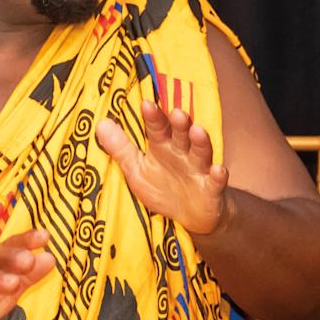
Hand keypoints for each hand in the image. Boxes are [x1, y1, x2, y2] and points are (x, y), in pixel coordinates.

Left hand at [96, 100, 227, 233]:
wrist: (191, 214)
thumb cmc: (162, 186)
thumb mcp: (136, 169)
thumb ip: (120, 148)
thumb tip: (100, 124)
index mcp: (163, 146)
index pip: (157, 128)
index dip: (153, 117)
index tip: (146, 105)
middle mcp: (183, 153)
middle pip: (181, 135)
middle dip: (180, 124)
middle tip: (177, 113)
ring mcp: (199, 169)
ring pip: (200, 153)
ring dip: (200, 142)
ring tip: (197, 131)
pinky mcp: (211, 189)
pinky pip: (216, 182)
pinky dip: (218, 176)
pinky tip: (219, 169)